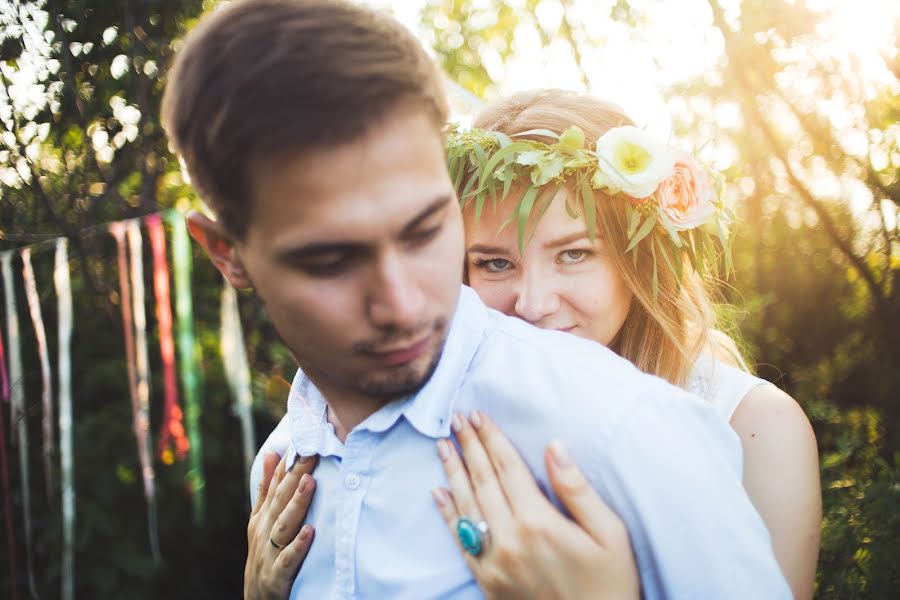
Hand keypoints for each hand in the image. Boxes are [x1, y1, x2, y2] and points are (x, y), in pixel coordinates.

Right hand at [244, 451, 317, 599]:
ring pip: (283, 525)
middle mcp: (264, 531)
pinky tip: (310, 532)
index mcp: (263, 517)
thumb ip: (266, 488)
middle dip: (295, 474)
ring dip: (297, 503)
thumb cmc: (265, 555)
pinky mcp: (277, 577)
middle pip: (280, 499)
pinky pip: (288, 560)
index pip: (275, 484)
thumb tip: (270, 453)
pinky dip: (298, 546)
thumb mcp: (261, 520)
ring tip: (311, 482)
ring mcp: (269, 553)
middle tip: (312, 450)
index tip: (302, 438)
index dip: (287, 462)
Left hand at [432, 411, 639, 599]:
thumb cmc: (610, 584)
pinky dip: (448, 514)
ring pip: (466, 506)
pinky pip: (461, 541)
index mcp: (539, 521)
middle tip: (456, 419)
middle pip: (482, 480)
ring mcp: (494, 562)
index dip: (491, 438)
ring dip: (452, 472)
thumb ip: (577, 489)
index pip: (507, 468)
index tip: (478, 415)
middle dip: (468, 446)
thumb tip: (554, 446)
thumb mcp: (609, 534)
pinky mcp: (487, 581)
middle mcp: (510, 539)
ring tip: (442, 445)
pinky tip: (438, 493)